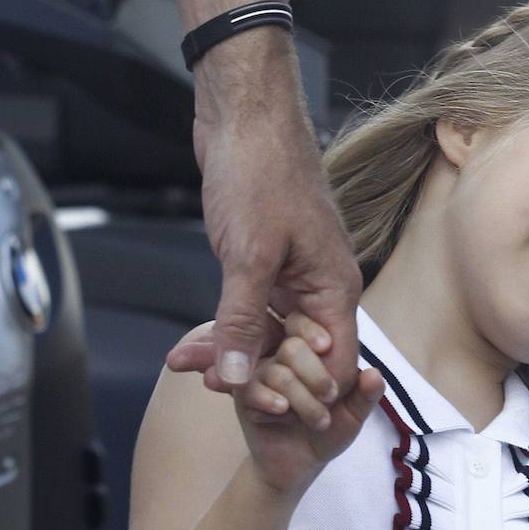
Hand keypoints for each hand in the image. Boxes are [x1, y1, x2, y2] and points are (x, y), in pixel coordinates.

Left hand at [165, 33, 362, 402]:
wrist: (245, 116)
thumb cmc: (260, 173)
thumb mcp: (248, 255)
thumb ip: (242, 320)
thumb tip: (237, 376)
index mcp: (334, 288)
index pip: (336, 362)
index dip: (308, 393)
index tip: (269, 414)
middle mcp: (321, 287)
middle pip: (300, 354)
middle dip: (260, 376)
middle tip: (212, 389)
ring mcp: (294, 275)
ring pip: (271, 334)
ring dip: (236, 354)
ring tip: (192, 370)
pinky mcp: (268, 264)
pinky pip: (254, 311)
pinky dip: (228, 328)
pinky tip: (196, 345)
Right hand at [233, 311, 384, 494]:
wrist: (301, 464)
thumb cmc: (330, 430)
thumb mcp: (354, 414)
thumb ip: (366, 395)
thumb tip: (373, 374)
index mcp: (310, 351)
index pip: (307, 324)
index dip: (317, 333)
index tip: (328, 348)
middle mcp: (282, 356)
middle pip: (292, 347)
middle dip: (315, 375)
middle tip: (330, 397)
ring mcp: (260, 374)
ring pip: (276, 372)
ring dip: (301, 399)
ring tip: (319, 421)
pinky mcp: (242, 395)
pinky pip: (250, 389)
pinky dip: (271, 402)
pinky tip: (282, 412)